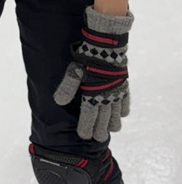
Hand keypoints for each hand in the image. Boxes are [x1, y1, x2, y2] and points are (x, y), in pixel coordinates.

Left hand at [54, 7, 131, 140]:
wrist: (107, 44)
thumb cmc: (87, 58)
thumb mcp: (73, 72)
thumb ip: (67, 88)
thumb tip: (59, 102)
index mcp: (93, 94)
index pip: (89, 116)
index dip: (86, 127)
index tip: (84, 137)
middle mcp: (107, 96)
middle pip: (104, 118)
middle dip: (101, 129)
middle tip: (99, 138)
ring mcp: (117, 90)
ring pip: (117, 112)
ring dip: (114, 122)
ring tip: (112, 130)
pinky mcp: (123, 83)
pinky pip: (125, 100)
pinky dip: (124, 109)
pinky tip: (123, 114)